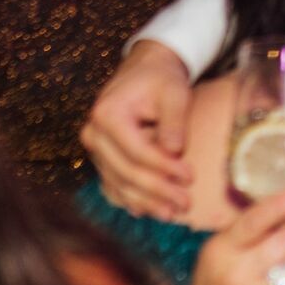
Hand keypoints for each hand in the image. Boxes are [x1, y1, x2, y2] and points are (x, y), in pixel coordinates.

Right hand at [81, 41, 195, 219]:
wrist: (145, 71)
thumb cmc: (161, 80)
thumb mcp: (174, 92)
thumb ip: (174, 121)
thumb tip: (175, 151)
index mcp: (107, 114)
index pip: (137, 151)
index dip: (164, 167)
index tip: (190, 177)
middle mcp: (94, 133)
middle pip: (126, 172)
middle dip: (157, 190)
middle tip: (186, 203)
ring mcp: (95, 148)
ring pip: (118, 183)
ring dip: (145, 201)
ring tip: (172, 213)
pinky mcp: (102, 158)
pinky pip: (112, 185)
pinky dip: (129, 200)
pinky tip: (147, 211)